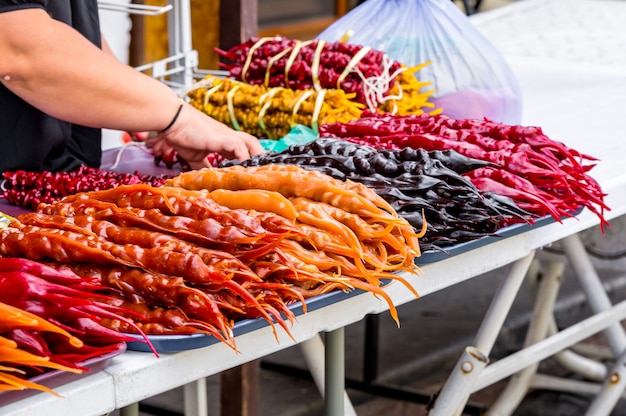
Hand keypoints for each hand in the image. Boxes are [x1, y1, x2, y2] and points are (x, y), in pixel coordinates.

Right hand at [149, 102, 264, 169]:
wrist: (173, 119)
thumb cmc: (181, 134)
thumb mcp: (194, 155)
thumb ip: (202, 166)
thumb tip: (205, 178)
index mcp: (222, 140)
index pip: (241, 149)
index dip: (248, 159)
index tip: (252, 171)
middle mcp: (228, 136)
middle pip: (251, 142)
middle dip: (258, 155)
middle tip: (262, 171)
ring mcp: (226, 135)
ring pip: (250, 142)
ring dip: (256, 155)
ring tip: (258, 170)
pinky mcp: (222, 137)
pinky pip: (239, 146)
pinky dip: (244, 156)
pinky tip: (244, 168)